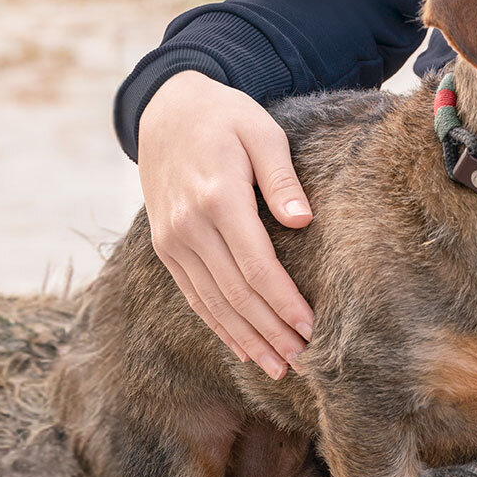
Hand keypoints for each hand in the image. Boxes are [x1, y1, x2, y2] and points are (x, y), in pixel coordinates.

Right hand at [137, 70, 315, 377]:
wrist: (167, 110)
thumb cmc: (226, 118)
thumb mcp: (261, 132)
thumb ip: (282, 177)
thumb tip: (303, 220)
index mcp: (217, 198)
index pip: (255, 265)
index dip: (283, 302)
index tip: (311, 327)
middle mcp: (188, 227)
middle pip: (234, 293)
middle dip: (270, 331)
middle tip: (303, 361)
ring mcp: (171, 241)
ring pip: (212, 302)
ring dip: (246, 338)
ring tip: (278, 366)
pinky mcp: (165, 248)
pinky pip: (193, 295)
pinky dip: (219, 325)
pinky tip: (243, 346)